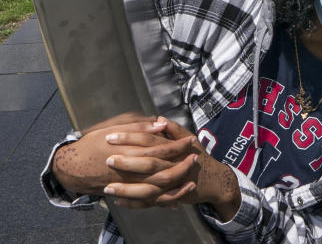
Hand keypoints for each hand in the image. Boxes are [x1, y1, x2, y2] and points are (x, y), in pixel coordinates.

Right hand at [52, 117, 191, 195]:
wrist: (71, 167)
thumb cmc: (93, 143)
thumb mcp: (114, 128)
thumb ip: (139, 126)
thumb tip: (161, 124)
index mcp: (129, 150)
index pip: (160, 148)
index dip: (178, 145)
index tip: (191, 140)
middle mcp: (129, 170)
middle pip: (162, 170)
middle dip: (182, 165)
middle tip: (195, 157)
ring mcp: (127, 185)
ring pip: (157, 189)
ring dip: (176, 185)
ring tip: (191, 179)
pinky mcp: (125, 195)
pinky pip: (147, 203)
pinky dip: (162, 202)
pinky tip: (176, 201)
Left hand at [104, 118, 239, 216]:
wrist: (214, 180)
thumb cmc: (198, 157)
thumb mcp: (190, 139)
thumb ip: (174, 129)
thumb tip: (158, 118)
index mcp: (175, 148)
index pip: (149, 139)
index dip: (130, 137)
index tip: (110, 136)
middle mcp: (174, 165)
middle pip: (148, 162)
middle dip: (126, 161)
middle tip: (107, 159)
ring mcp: (172, 184)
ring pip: (147, 186)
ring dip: (127, 188)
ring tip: (107, 187)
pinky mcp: (170, 197)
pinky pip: (150, 202)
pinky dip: (134, 203)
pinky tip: (119, 201)